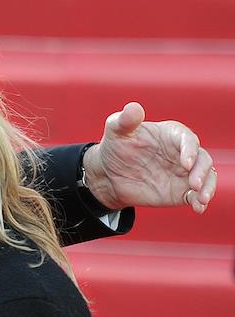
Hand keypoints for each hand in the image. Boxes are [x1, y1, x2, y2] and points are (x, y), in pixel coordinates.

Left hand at [83, 102, 216, 213]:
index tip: (184, 163)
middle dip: (202, 171)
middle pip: (203, 159)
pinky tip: (198, 208)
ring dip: (207, 187)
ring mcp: (184, 173)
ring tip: (201, 199)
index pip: (188, 140)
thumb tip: (133, 108)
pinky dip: (200, 201)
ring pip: (206, 177)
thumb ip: (125, 120)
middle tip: (193, 183)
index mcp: (172, 135)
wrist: (108, 173)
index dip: (189, 150)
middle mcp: (183, 153)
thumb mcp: (115, 130)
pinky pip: (196, 196)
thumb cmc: (115, 145)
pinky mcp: (180, 191)